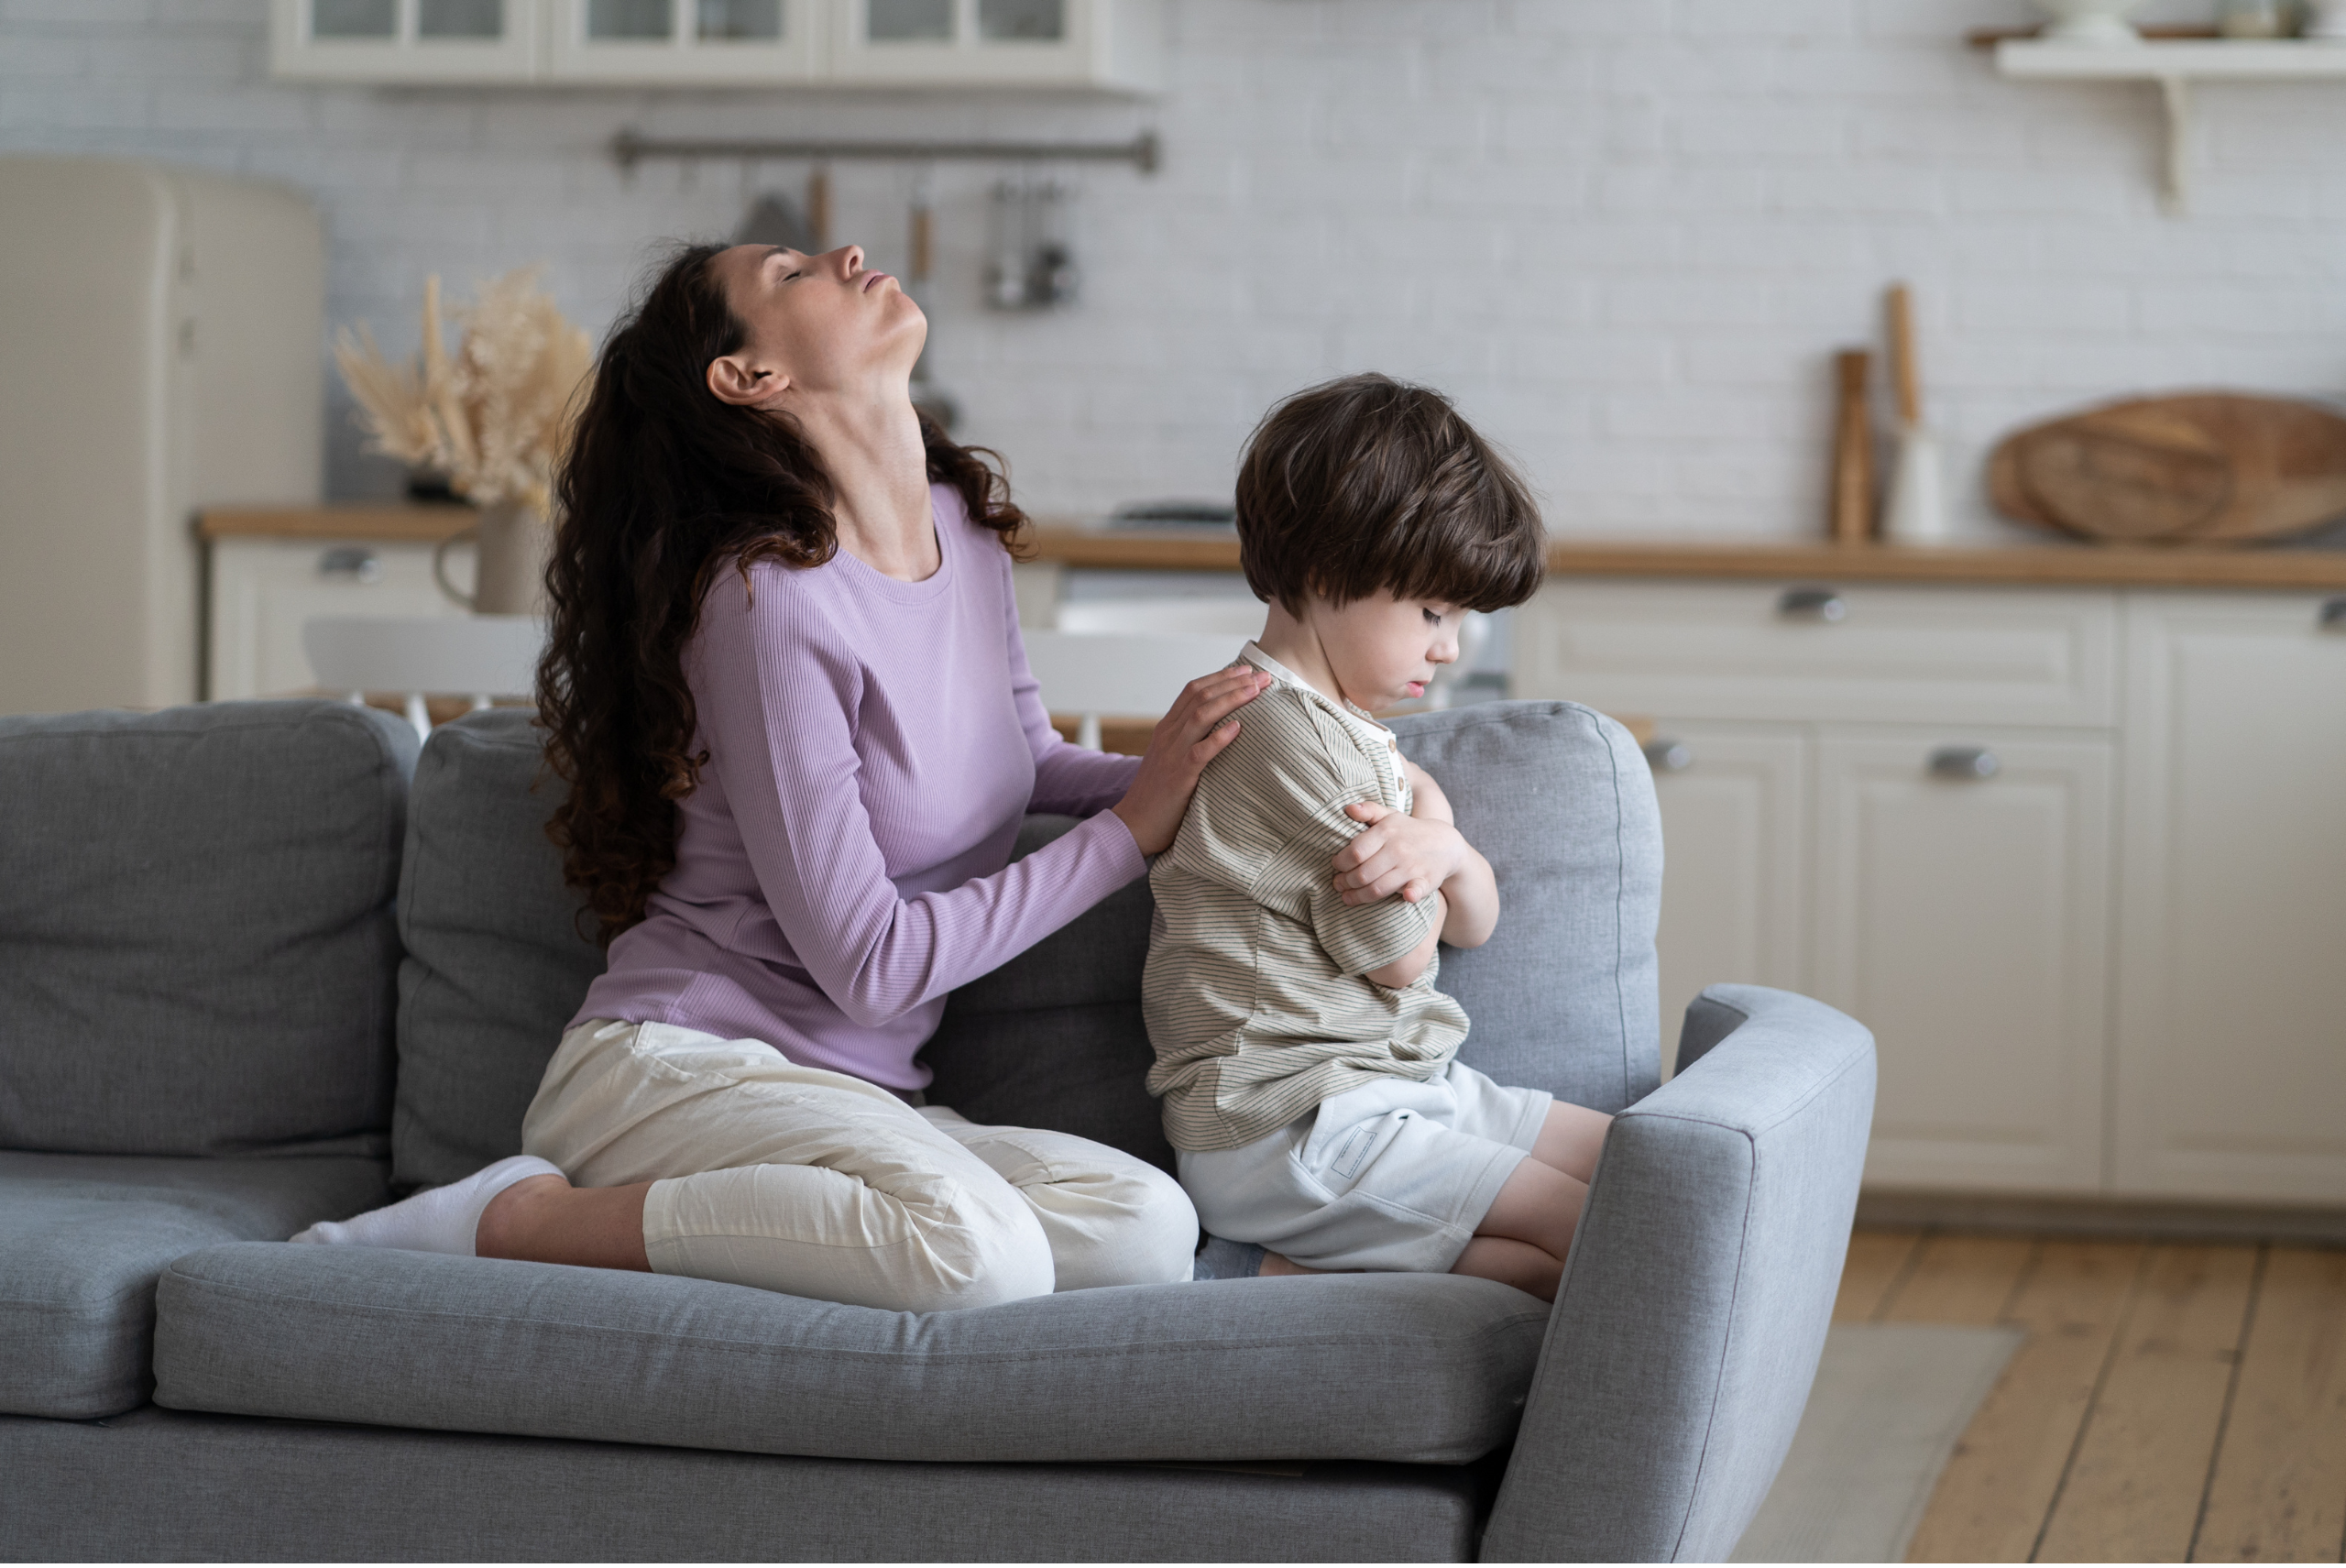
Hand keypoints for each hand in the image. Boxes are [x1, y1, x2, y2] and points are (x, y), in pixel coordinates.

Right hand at [1109, 664, 1272, 855]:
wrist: (1133, 824)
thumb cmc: (1158, 794)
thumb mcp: (1170, 758)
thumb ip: (1188, 740)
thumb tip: (1220, 728)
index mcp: (1166, 728)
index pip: (1193, 690)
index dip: (1221, 677)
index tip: (1247, 670)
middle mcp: (1168, 735)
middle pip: (1201, 697)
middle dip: (1233, 683)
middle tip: (1262, 676)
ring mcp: (1172, 754)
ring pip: (1201, 716)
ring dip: (1231, 700)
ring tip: (1255, 691)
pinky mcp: (1178, 776)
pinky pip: (1200, 752)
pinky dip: (1220, 737)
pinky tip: (1238, 728)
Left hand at [1333, 801, 1469, 905]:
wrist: (1446, 843)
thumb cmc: (1409, 830)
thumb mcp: (1390, 815)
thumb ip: (1368, 810)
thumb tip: (1348, 808)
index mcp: (1387, 832)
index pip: (1355, 852)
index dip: (1340, 863)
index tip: (1335, 867)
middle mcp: (1398, 849)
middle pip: (1363, 873)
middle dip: (1345, 882)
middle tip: (1338, 885)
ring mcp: (1412, 866)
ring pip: (1378, 888)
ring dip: (1358, 896)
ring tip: (1347, 898)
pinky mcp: (1426, 881)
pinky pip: (1415, 890)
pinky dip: (1410, 895)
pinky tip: (1403, 897)